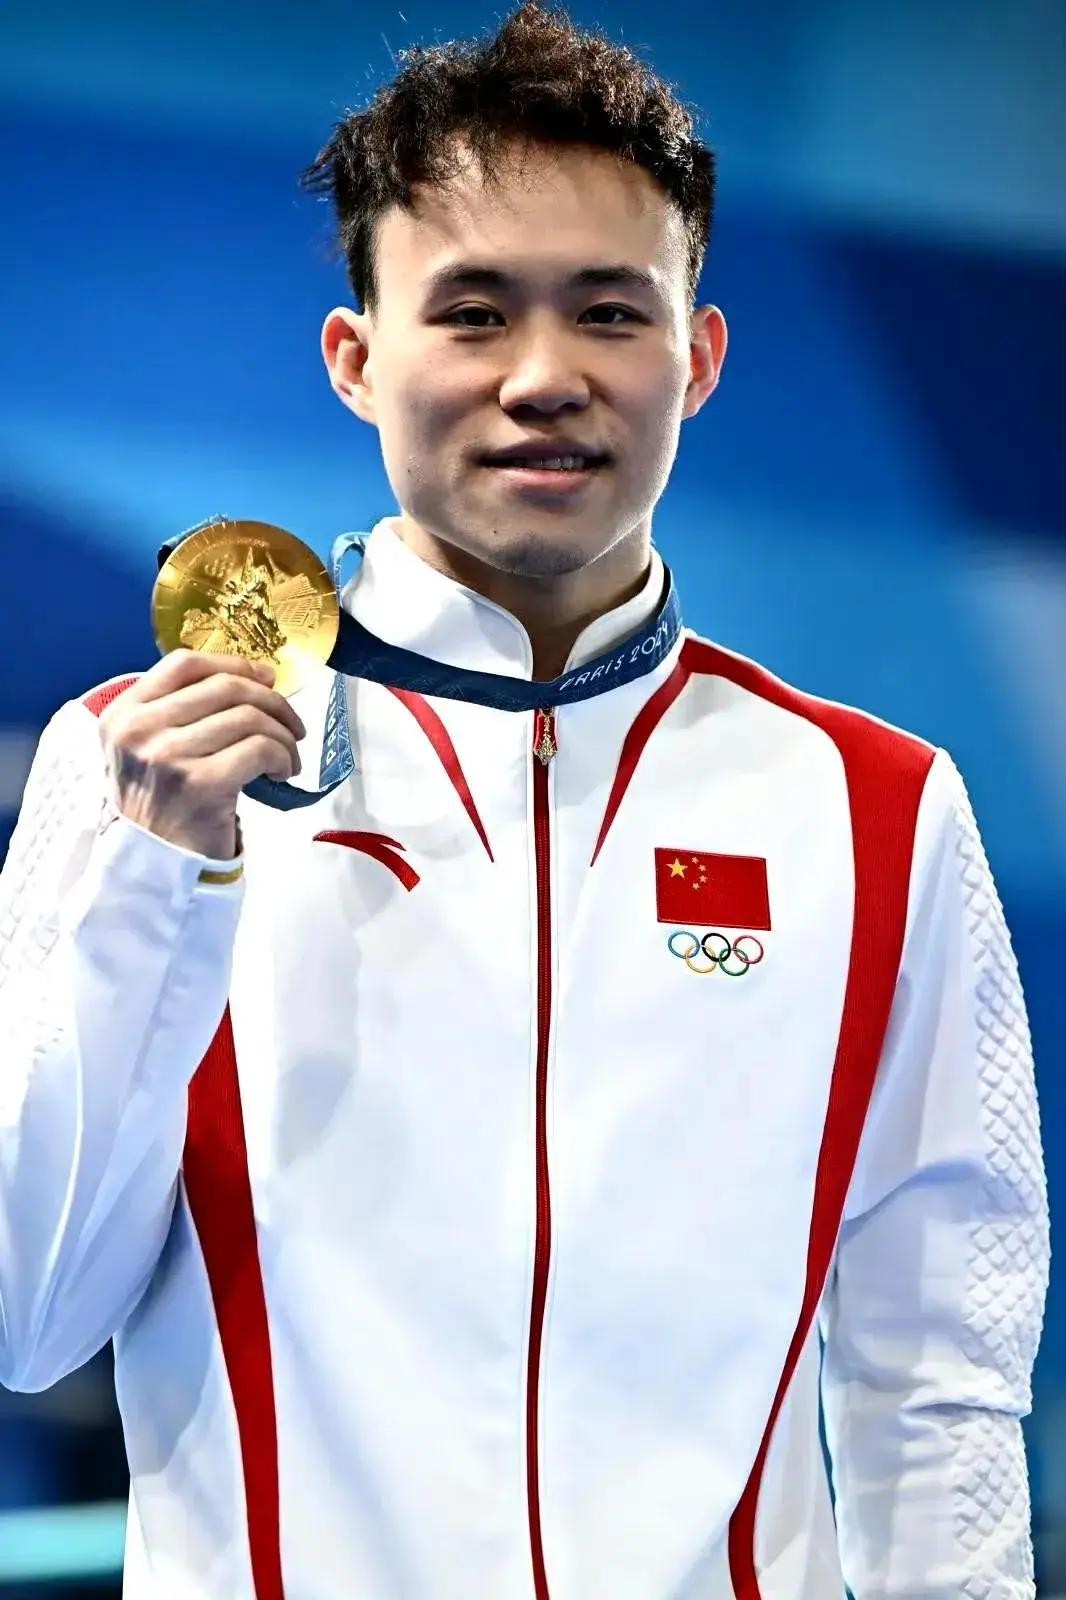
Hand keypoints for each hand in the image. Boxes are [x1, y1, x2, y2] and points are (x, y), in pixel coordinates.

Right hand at [98, 650, 305, 857]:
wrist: (156, 865)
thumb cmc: (163, 804)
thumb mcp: (149, 748)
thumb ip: (182, 710)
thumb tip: (256, 677)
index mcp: (123, 713)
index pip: (185, 664)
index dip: (234, 664)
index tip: (267, 678)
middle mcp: (139, 730)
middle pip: (225, 687)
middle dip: (272, 702)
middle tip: (292, 726)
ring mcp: (167, 756)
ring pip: (249, 717)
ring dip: (283, 735)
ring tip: (287, 757)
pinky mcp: (201, 783)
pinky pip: (260, 748)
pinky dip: (283, 756)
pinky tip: (282, 773)